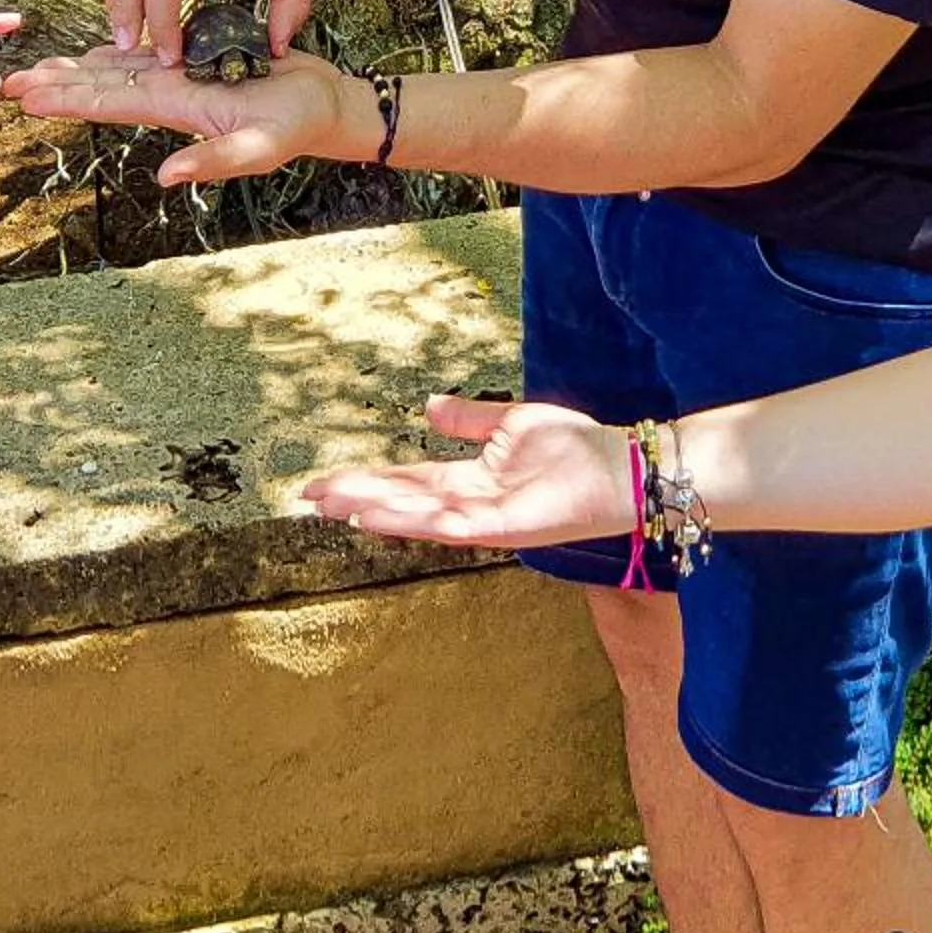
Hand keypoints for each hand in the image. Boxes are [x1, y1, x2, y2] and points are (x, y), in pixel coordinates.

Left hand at [2, 44, 361, 185]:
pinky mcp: (199, 60)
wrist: (324, 108)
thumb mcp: (259, 150)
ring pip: (118, 69)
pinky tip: (95, 51)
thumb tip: (164, 179)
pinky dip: (117, 52)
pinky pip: (149, 55)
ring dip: (76, 70)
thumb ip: (213, 164)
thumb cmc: (298, 128)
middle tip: (7, 82)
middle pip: (101, 86)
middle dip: (55, 85)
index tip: (26, 99)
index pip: (110, 103)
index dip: (66, 100)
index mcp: (176, 111)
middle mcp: (170, 95)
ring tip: (38, 69)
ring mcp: (183, 79)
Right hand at [301, 395, 634, 545]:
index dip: (365, 481)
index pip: (406, 480)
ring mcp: (486, 518)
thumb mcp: (512, 421)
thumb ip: (469, 420)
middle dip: (356, 497)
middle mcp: (470, 502)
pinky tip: (384, 516)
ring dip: (377, 511)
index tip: (322, 481)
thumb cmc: (576, 447)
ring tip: (335, 506)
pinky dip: (416, 521)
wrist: (624, 466)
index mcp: (470, 478)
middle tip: (307, 498)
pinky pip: (453, 525)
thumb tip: (425, 406)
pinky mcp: (505, 526)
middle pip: (403, 499)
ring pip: (419, 516)